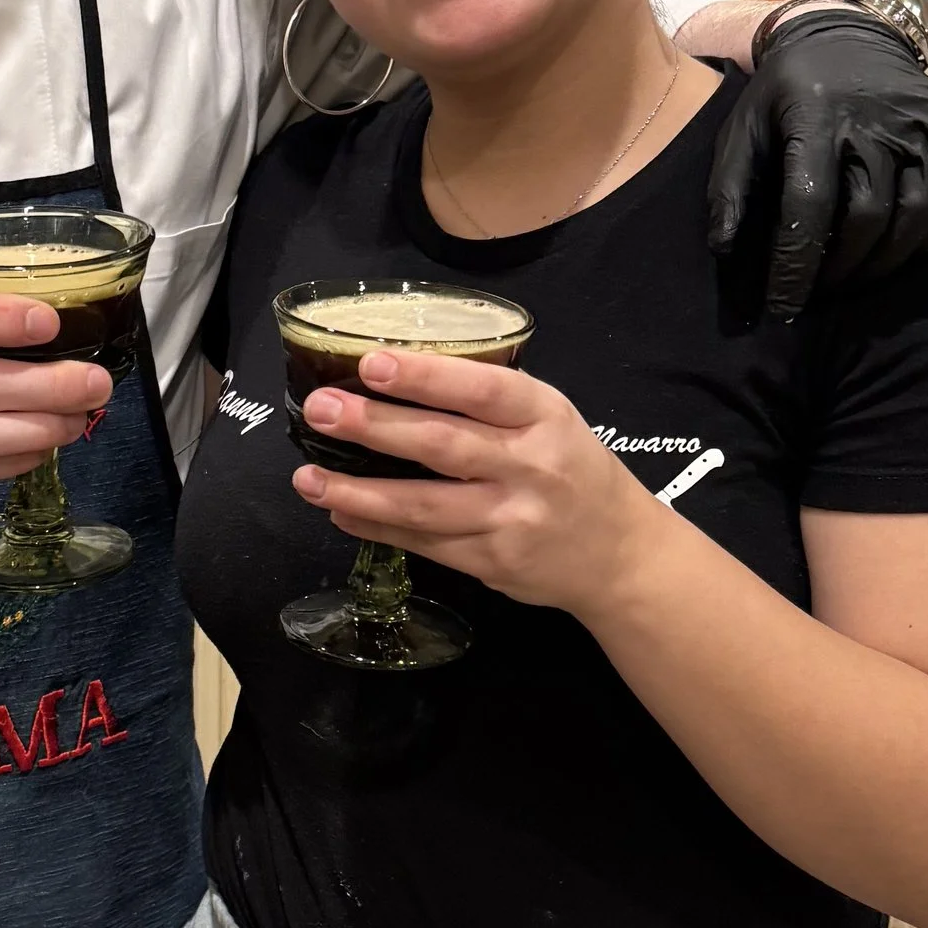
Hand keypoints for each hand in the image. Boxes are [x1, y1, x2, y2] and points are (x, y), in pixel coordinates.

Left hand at [292, 347, 644, 615]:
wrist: (621, 554)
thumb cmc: (573, 470)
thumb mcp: (550, 419)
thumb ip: (490, 400)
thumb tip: (397, 375)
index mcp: (545, 417)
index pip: (481, 390)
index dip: (424, 377)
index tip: (372, 364)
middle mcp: (531, 467)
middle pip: (442, 445)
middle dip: (374, 427)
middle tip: (321, 410)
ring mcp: (512, 520)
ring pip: (423, 507)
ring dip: (358, 493)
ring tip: (307, 478)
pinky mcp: (494, 563)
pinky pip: (425, 544)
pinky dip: (378, 529)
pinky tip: (341, 513)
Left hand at [708, 12, 927, 321]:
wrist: (845, 36)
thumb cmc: (784, 93)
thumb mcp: (743, 128)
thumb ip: (728, 187)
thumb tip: (722, 248)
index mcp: (819, 117)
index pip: (811, 206)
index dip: (797, 266)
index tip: (783, 307)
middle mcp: (877, 120)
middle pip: (869, 218)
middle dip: (842, 271)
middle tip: (820, 293)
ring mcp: (923, 125)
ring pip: (918, 216)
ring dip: (886, 263)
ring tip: (856, 280)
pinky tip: (902, 252)